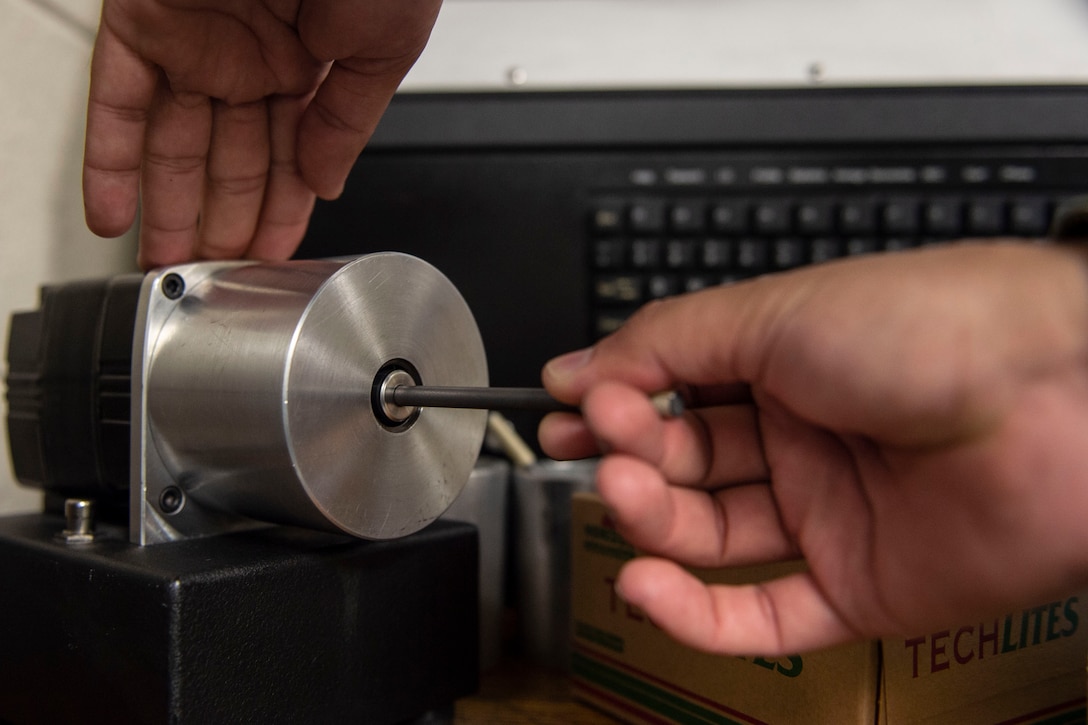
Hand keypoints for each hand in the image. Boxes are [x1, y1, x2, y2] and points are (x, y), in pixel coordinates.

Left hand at [82, 0, 440, 268]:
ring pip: (172, 143)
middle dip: (222, 224)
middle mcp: (251, 54)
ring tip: (163, 268)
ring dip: (167, 209)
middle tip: (212, 281)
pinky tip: (112, 212)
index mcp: (312, 61)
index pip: (290, 157)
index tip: (270, 260)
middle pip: (228, 160)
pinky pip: (116, 100)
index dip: (279, 213)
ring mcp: (195, 39)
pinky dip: (110, 159)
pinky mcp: (144, 20)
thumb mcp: (382, 48)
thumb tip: (325, 182)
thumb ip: (346, 122)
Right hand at [539, 241, 1087, 654]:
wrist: (1057, 398)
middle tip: (598, 445)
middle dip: (631, 456)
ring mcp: (830, 516)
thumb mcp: (774, 310)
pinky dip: (696, 613)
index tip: (567, 407)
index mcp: (784, 362)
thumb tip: (581, 366)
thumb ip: (665, 342)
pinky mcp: (859, 588)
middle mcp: (804, 438)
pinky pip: (760, 617)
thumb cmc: (937, 327)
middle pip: (685, 464)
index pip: (673, 390)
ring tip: (627, 496)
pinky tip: (648, 585)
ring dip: (653, 523)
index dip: (616, 402)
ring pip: (711, 537)